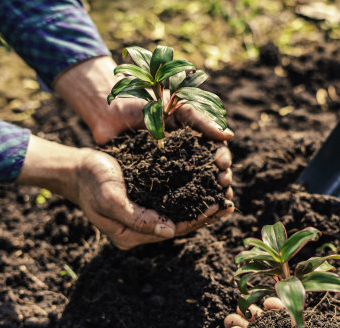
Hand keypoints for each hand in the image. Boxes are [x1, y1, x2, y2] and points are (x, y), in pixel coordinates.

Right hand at [17, 136, 233, 249]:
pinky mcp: (145, 200)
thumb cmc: (90, 181)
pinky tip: (205, 185)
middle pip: (180, 224)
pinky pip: (172, 200)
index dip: (196, 220)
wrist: (76, 168)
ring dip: (201, 205)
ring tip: (224, 197)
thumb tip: (171, 230)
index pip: (172, 231)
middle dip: (205, 215)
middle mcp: (141, 229)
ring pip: (179, 213)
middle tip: (228, 203)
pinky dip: (190, 194)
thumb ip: (138, 218)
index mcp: (132, 235)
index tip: (217, 207)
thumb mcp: (110, 199)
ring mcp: (143, 215)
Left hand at [53, 56, 233, 198]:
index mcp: (196, 140)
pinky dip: (183, 205)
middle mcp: (186, 158)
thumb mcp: (177, 108)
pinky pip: (171, 196)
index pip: (217, 152)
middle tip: (223, 184)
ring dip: (208, 196)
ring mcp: (170, 172)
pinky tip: (191, 211)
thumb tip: (229, 136)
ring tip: (216, 202)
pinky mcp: (153, 183)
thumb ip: (202, 120)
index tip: (221, 163)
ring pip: (195, 188)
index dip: (222, 159)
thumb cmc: (145, 104)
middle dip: (221, 180)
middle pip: (210, 173)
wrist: (110, 111)